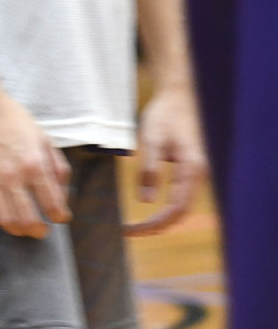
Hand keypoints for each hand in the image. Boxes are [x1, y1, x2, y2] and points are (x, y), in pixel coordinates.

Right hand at [0, 89, 70, 237]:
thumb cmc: (13, 120)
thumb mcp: (44, 139)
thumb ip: (57, 167)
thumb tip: (61, 193)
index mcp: (35, 165)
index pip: (53, 205)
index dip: (60, 216)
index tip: (60, 217)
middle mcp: (12, 176)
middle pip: (27, 220)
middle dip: (39, 231)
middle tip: (42, 230)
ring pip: (5, 220)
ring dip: (17, 229)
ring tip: (22, 226)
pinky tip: (0, 213)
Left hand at [127, 85, 206, 235]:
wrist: (179, 97)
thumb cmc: (166, 115)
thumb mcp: (152, 140)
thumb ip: (149, 170)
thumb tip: (145, 202)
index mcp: (192, 169)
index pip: (177, 209)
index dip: (155, 224)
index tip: (132, 230)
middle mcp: (199, 175)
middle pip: (181, 212)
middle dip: (157, 226)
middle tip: (129, 231)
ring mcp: (197, 173)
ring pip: (182, 206)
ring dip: (162, 219)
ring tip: (136, 225)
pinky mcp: (190, 170)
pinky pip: (181, 196)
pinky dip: (166, 208)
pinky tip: (149, 209)